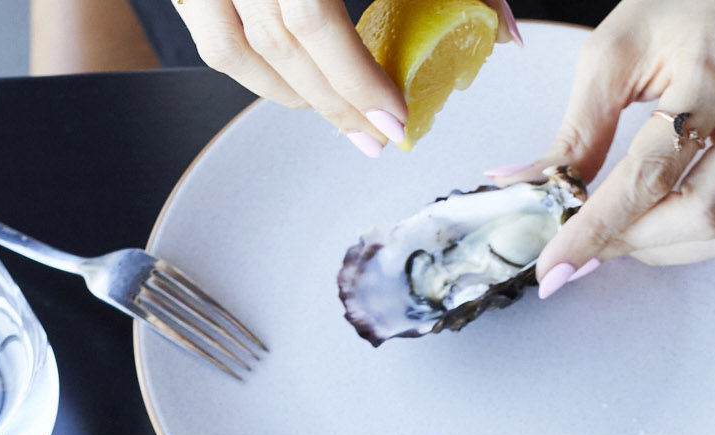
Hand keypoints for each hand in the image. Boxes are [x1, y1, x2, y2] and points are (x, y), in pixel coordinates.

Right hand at [174, 0, 518, 154]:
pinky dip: (252, 64)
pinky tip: (295, 80)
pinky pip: (209, 29)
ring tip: (338, 116)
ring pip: (232, 48)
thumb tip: (505, 36)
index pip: (312, 19)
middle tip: (374, 136)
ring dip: (287, 94)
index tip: (394, 118)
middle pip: (276, 42)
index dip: (354, 80)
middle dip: (331, 103)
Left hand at [514, 0, 714, 291]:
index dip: (598, 226)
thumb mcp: (625, 45)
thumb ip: (581, 123)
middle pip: (704, 213)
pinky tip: (713, 230)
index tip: (557, 262)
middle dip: (639, 242)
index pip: (649, 171)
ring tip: (645, 234)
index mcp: (714, 66)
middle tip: (601, 241)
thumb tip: (530, 185)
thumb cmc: (700, 3)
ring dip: (683, 250)